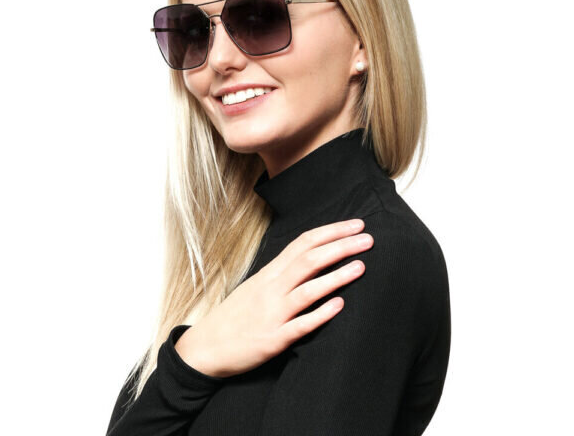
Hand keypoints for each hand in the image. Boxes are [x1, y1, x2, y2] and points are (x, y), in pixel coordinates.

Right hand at [174, 219, 373, 377]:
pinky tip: (340, 306)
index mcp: (270, 273)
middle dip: (341, 246)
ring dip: (337, 276)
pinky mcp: (272, 340)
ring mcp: (272, 313)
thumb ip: (284, 271)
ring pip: (308, 289)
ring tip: (361, 266)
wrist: (204, 347)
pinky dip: (320, 314)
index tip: (356, 225)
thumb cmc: (236, 315)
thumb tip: (314, 257)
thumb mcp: (257, 284)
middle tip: (368, 239)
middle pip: (310, 260)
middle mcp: (272, 288)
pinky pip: (300, 325)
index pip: (304, 242)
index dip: (332, 231)